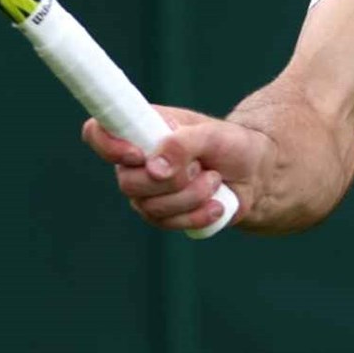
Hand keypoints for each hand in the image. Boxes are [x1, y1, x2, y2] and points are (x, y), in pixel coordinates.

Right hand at [81, 106, 267, 231]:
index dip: (108, 145)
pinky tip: (216, 204)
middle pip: (127, 182)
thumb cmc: (232, 145)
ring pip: (150, 207)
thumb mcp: (213, 135)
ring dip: (191, 196)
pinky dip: (197, 215)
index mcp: (142, 128)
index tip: (139, 155)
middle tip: (200, 166)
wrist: (255, 175)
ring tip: (214, 179)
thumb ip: (183, 144)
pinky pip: (167, 224)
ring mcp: (147, 191)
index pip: (98, 132)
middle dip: (172, 180)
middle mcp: (136, 161)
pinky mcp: (163, 215)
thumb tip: (154, 168)